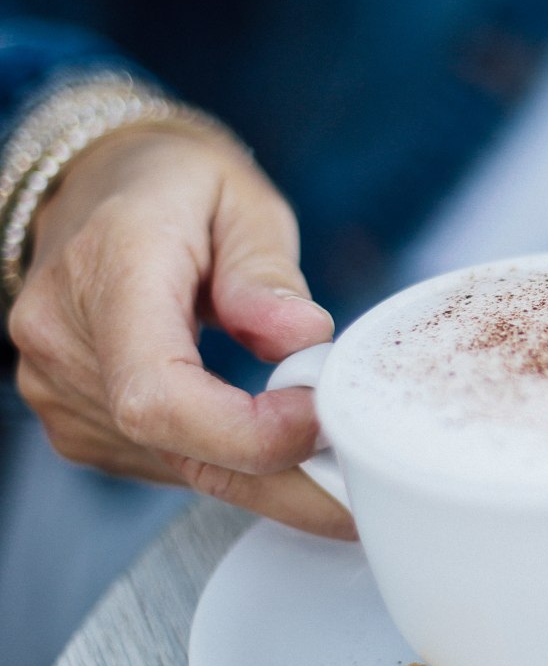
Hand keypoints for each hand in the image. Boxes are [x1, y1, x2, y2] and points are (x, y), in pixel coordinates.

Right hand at [7, 123, 355, 538]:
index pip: (159, 394)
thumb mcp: (241, 199)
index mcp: (107, 270)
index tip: (321, 417)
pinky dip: (235, 462)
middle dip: (286, 477)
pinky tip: (280, 436)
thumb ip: (266, 271)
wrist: (101, 187)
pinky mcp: (80, 420)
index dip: (248, 432)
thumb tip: (303, 339)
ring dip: (269, 473)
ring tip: (334, 444)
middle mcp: (67, 341)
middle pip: (178, 448)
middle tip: (367, 480)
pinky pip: (170, 463)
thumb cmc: (177, 185)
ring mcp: (62, 389)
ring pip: (181, 468)